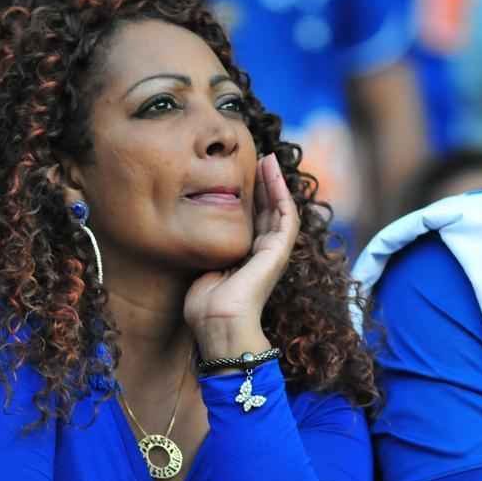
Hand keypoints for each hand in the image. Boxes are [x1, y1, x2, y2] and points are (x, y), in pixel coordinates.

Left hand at [184, 153, 299, 358]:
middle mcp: (263, 253)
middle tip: (259, 157)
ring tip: (268, 159)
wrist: (218, 322)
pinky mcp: (278, 251)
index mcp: (247, 257)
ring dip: (275, 183)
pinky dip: (281, 193)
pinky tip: (273, 174)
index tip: (242, 172)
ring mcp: (273, 252)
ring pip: (280, 209)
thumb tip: (195, 229)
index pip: (254, 219)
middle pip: (269, 210)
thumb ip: (207, 248)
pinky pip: (286, 215)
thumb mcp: (203, 266)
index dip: (251, 196)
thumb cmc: (205, 304)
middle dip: (264, 184)